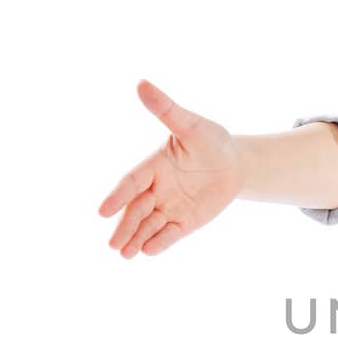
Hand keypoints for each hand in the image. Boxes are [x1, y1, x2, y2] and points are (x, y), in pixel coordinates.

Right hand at [98, 79, 241, 256]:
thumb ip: (167, 110)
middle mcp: (157, 189)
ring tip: (124, 254)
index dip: (118, 196)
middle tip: (112, 245)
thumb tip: (141, 83)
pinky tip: (148, 252)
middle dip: (125, 226)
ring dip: (136, 239)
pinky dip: (159, 243)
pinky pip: (169, 234)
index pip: (132, 182)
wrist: (235, 164)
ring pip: (149, 225)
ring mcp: (169, 207)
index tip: (102, 211)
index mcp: (154, 165)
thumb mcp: (191, 124)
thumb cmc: (211, 140)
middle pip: (136, 209)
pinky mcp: (184, 222)